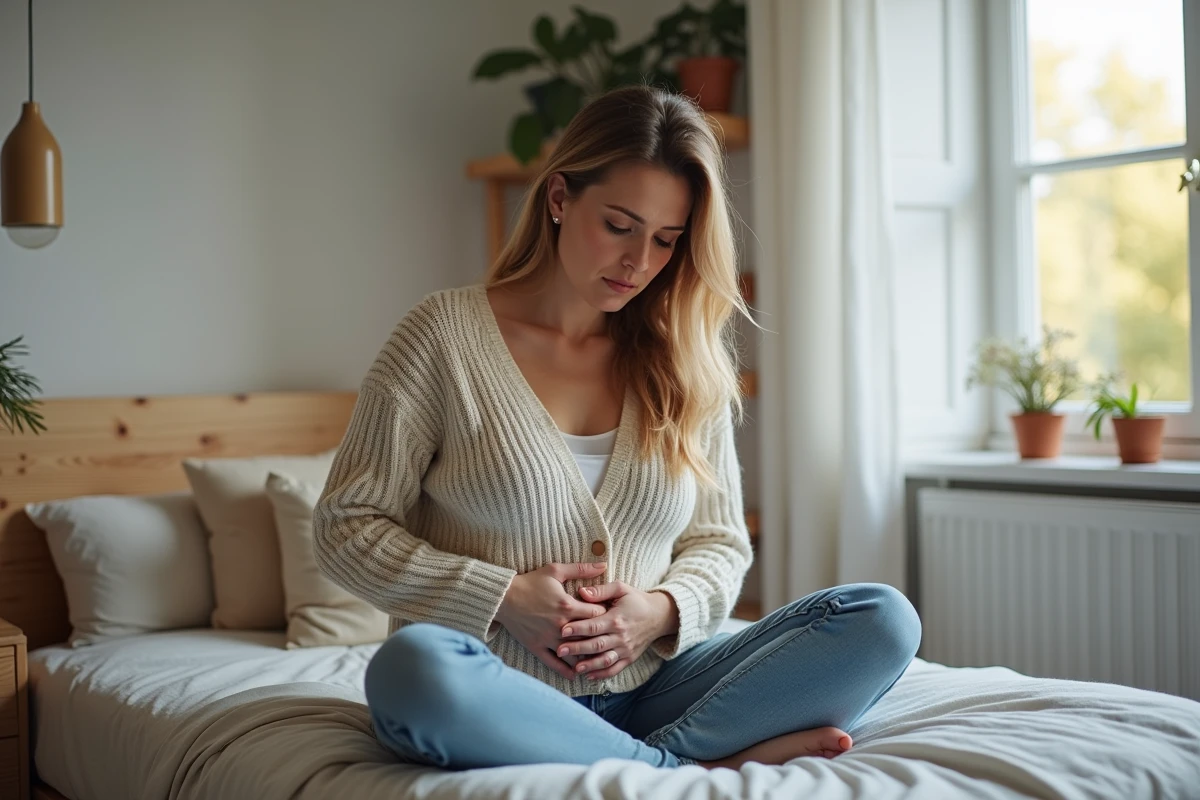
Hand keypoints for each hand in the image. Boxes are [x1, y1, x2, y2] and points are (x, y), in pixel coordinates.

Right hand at [495, 561, 608, 679]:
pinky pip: (554, 663)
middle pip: (589, 637)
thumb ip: (581, 569)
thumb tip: (603, 565)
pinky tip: (575, 674)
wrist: (503, 597)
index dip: (606, 615)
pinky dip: (566, 670)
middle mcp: (561, 625)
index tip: (609, 616)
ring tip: (596, 659)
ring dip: (586, 657)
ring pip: (574, 653)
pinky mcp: (537, 647)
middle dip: (599, 638)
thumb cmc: (530, 582)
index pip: (597, 615)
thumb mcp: (555, 571)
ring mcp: (549, 638)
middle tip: (607, 638)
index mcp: (568, 606)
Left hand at [557, 582, 678, 680]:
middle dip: (577, 648)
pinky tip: (588, 676)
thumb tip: (581, 592)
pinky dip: (602, 674)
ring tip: (574, 668)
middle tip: (560, 650)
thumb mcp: (621, 589)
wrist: (659, 616)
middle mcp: (621, 636)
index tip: (562, 630)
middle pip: (596, 644)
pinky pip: (615, 669)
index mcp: (617, 618)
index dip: (578, 628)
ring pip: (605, 660)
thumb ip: (601, 590)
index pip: (594, 625)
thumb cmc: (636, 600)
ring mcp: (626, 649)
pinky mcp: (629, 658)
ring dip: (589, 665)